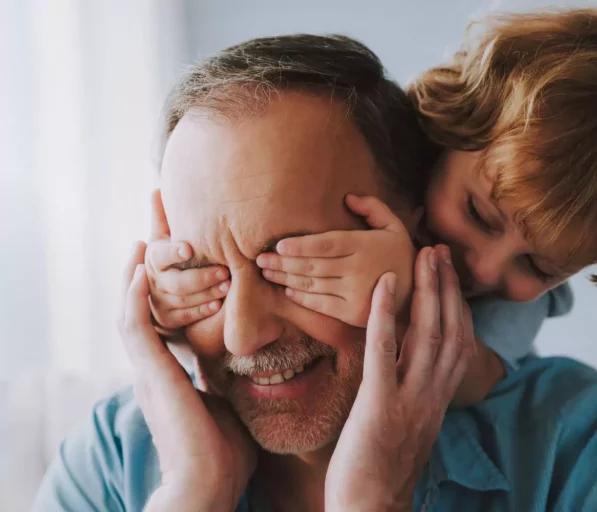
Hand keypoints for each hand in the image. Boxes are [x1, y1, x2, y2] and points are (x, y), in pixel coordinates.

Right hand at [118, 242, 256, 510]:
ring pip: (131, 311)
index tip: (177, 259)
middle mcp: (154, 366)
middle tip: (150, 235)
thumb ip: (229, 380)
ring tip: (141, 239)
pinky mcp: (150, 374)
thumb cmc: (225, 451)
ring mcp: (149, 370)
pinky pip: (134, 327)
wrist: (210, 482)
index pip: (164, 319)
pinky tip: (138, 270)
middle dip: (147, 271)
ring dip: (135, 274)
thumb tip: (253, 367)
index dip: (165, 290)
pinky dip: (133, 298)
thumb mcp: (229, 402)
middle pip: (143, 308)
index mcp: (172, 372)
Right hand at [145, 189, 229, 334]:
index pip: (161, 254)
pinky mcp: (168, 319)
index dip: (174, 252)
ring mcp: (159, 302)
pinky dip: (202, 310)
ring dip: (206, 293)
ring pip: (182, 300)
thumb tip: (156, 188)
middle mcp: (152, 280)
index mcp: (153, 257)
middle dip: (201, 277)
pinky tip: (219, 305)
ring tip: (228, 286)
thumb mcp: (166, 237)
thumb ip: (163, 216)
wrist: (163, 289)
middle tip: (225, 271)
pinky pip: (185, 317)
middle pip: (175, 282)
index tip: (189, 249)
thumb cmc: (173, 256)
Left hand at [256, 194, 414, 327]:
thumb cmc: (400, 255)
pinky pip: (321, 305)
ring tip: (267, 272)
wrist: (418, 293)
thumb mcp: (394, 226)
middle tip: (259, 259)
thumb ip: (372, 208)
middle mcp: (358, 270)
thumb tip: (346, 198)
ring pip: (313, 285)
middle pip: (313, 265)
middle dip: (283, 262)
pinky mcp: (353, 313)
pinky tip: (288, 290)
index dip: (300, 245)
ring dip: (286, 279)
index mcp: (365, 246)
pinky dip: (302, 298)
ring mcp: (355, 294)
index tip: (279, 245)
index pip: (326, 245)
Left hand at [325, 245, 474, 510]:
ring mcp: (410, 401)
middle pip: (450, 331)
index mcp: (439, 399)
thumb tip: (407, 359)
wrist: (371, 510)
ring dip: (427, 290)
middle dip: (447, 287)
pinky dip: (385, 315)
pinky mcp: (381, 407)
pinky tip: (383, 284)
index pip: (458, 343)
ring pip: (428, 335)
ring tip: (423, 256)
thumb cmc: (383, 468)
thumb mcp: (410, 423)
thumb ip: (416, 389)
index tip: (450, 274)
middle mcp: (433, 396)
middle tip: (440, 250)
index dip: (457, 304)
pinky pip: (385, 353)